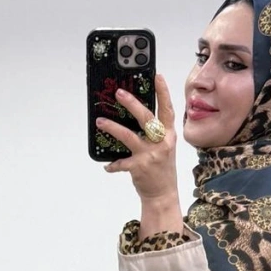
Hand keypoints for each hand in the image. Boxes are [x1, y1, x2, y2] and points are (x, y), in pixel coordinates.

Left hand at [96, 74, 178, 201]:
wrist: (163, 194)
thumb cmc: (162, 168)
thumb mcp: (164, 147)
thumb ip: (155, 132)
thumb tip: (135, 115)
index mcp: (169, 135)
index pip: (167, 110)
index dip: (163, 92)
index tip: (156, 77)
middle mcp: (162, 143)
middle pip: (146, 118)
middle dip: (132, 103)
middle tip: (119, 93)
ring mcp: (150, 155)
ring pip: (128, 136)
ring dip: (113, 128)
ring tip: (100, 121)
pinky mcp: (139, 167)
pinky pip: (121, 162)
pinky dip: (112, 164)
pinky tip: (107, 165)